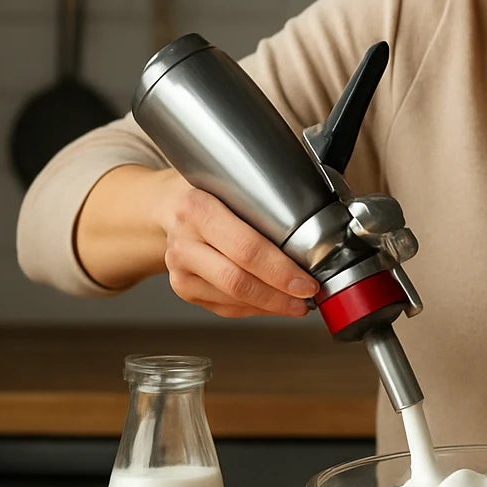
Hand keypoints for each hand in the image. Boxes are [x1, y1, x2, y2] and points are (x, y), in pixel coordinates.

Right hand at [155, 172, 317, 318]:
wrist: (165, 204)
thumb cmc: (207, 189)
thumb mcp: (231, 177)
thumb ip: (268, 194)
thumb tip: (321, 211)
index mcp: (197, 208)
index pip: (246, 248)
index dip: (281, 271)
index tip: (307, 282)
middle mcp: (184, 241)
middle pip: (237, 281)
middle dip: (279, 295)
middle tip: (307, 297)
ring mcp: (179, 268)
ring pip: (231, 299)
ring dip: (270, 306)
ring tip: (297, 302)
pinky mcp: (182, 288)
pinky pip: (224, 307)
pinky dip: (254, 309)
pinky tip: (273, 303)